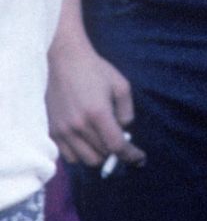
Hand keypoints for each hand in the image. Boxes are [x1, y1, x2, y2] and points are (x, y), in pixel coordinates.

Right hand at [46, 32, 143, 171]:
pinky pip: (68, 156)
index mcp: (98, 113)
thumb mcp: (120, 85)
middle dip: (114, 152)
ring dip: (98, 154)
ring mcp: (63, 130)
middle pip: (102, 155)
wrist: (64, 60)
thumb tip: (124, 131)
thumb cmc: (95, 70)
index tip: (140, 159)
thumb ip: (126, 111)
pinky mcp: (52, 131)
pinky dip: (81, 154)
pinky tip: (86, 140)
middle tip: (118, 140)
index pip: (116, 146)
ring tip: (102, 139)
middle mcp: (78, 125)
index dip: (130, 155)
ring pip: (85, 160)